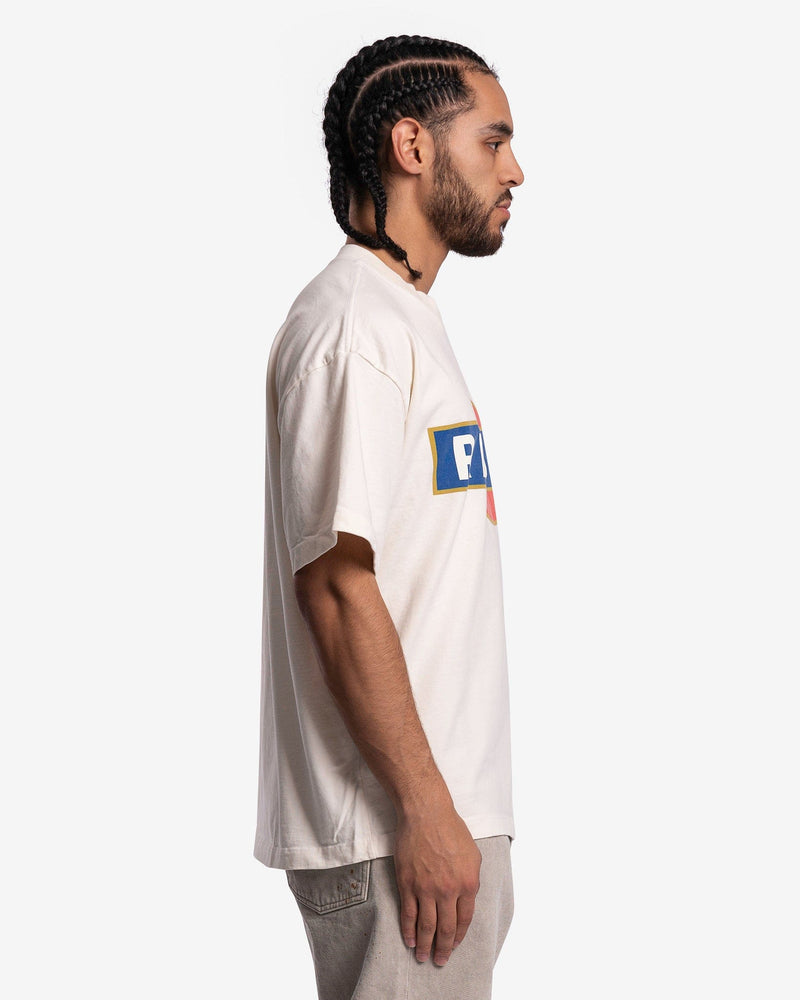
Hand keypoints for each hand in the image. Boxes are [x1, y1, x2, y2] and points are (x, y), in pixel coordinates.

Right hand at [393, 804, 481, 966]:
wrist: (426, 812)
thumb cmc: (451, 829)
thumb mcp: (473, 854)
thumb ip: (471, 878)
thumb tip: (466, 897)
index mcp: (468, 883)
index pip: (464, 919)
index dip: (459, 936)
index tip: (455, 945)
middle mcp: (448, 890)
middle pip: (446, 928)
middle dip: (444, 949)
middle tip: (440, 961)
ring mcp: (426, 888)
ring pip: (426, 926)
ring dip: (425, 945)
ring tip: (423, 957)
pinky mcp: (408, 883)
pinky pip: (408, 913)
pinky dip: (408, 930)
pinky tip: (410, 940)